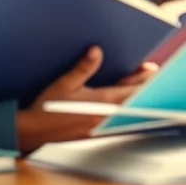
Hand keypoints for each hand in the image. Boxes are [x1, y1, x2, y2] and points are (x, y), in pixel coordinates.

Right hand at [15, 46, 153, 152]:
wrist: (32, 133)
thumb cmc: (46, 108)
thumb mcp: (64, 83)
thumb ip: (83, 67)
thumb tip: (97, 50)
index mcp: (102, 103)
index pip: (132, 91)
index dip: (145, 81)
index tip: (153, 70)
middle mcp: (106, 117)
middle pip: (133, 101)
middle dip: (144, 87)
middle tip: (152, 74)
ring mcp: (102, 127)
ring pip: (127, 111)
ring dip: (135, 98)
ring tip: (141, 85)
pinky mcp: (96, 133)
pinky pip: (117, 120)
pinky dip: (125, 110)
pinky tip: (124, 104)